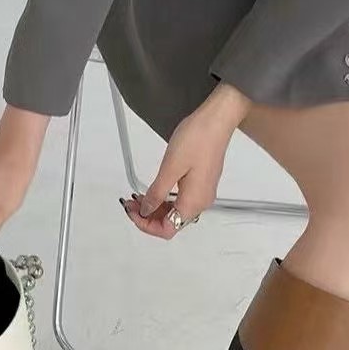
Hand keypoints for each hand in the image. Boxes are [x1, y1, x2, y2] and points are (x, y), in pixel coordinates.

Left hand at [122, 84, 250, 238]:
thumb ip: (156, 194)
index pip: (167, 229)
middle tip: (131, 204)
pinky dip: (165, 199)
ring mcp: (203, 194)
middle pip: (171, 223)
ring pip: (175, 212)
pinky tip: (155, 190)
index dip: (146, 225)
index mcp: (193, 203)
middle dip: (149, 216)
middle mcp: (201, 203)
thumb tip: (146, 210)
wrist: (217, 120)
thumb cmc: (198, 138)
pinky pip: (181, 200)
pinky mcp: (202, 184)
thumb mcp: (169, 168)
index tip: (133, 212)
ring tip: (139, 196)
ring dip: (156, 207)